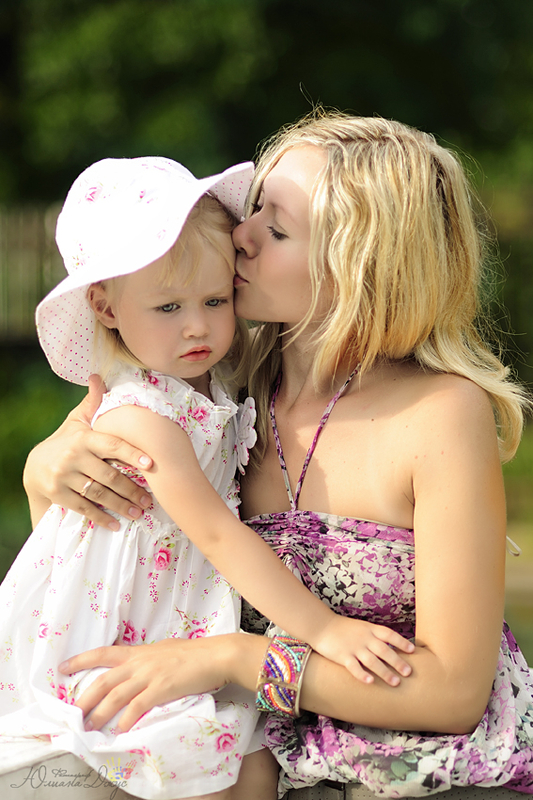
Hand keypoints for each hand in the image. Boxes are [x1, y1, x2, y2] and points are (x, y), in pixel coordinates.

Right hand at [23, 374, 152, 529]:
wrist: (35, 467)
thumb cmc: (66, 441)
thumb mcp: (77, 422)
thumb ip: (92, 404)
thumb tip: (98, 377)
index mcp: (83, 438)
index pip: (112, 445)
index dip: (132, 453)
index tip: (151, 463)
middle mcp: (73, 457)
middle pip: (109, 475)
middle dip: (132, 489)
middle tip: (151, 500)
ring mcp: (64, 477)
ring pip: (99, 494)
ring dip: (121, 505)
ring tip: (140, 512)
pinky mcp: (58, 495)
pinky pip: (84, 508)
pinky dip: (102, 518)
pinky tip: (117, 524)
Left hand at [58, 636, 234, 731]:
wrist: (215, 655)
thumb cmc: (192, 653)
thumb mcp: (163, 650)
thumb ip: (146, 659)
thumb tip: (135, 666)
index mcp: (139, 652)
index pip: (103, 653)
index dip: (81, 660)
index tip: (63, 668)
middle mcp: (140, 662)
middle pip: (103, 680)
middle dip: (84, 698)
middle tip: (73, 713)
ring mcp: (150, 675)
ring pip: (116, 696)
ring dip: (100, 713)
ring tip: (90, 727)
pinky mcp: (162, 689)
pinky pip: (138, 707)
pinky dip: (126, 720)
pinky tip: (120, 730)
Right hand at [312, 615, 414, 686]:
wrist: (321, 625)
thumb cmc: (343, 628)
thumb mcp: (362, 627)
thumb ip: (375, 636)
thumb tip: (393, 647)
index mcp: (369, 629)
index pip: (389, 634)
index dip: (401, 642)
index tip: (412, 650)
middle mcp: (364, 638)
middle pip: (383, 650)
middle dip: (397, 661)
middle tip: (408, 672)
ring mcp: (353, 647)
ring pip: (372, 661)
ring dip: (385, 672)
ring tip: (395, 682)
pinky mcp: (342, 656)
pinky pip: (354, 667)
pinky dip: (362, 674)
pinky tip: (370, 681)